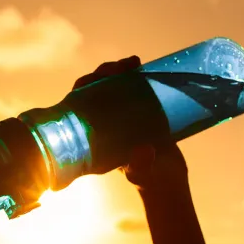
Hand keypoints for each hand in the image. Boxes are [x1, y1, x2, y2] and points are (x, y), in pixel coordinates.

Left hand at [72, 56, 188, 193]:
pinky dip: (134, 75)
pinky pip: (130, 87)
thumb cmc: (147, 178)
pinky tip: (142, 67)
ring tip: (133, 63)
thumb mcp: (141, 174)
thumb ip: (140, 167)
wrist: (165, 180)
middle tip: (121, 68)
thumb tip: (144, 152)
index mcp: (94, 136)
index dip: (83, 89)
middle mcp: (103, 122)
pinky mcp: (137, 111)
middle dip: (103, 74)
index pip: (78, 106)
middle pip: (93, 90)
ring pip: (111, 86)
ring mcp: (119, 115)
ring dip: (118, 71)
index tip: (94, 78)